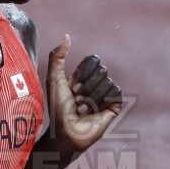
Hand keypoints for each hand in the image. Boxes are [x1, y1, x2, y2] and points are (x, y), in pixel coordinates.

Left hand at [47, 34, 122, 153]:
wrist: (66, 132)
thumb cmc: (57, 109)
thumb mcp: (54, 79)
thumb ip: (57, 56)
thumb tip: (67, 35)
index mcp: (82, 76)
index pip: (93, 60)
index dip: (83, 71)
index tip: (72, 86)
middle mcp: (95, 83)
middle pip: (101, 69)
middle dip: (86, 85)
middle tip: (76, 99)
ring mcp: (105, 95)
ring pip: (107, 81)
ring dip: (91, 96)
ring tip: (83, 108)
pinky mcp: (114, 106)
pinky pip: (115, 92)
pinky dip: (103, 101)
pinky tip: (95, 112)